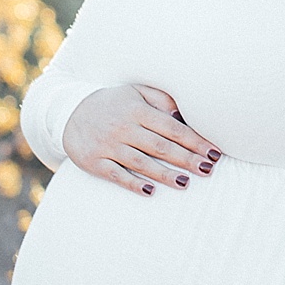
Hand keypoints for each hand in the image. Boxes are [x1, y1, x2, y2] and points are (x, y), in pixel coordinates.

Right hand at [62, 84, 221, 195]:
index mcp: (137, 110)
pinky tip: (150, 191)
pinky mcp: (95, 162)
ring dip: (165, 174)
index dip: (195, 141)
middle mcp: (124, 128)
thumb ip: (161, 100)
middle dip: (187, 159)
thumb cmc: (113, 104)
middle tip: (208, 169)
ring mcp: (108, 146)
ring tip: (185, 183)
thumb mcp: (135, 93)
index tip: (214, 152)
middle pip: (161, 146)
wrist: (70, 112)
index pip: (172, 128)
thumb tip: (185, 114)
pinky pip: (116, 175)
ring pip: (141, 163)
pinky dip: (133, 184)